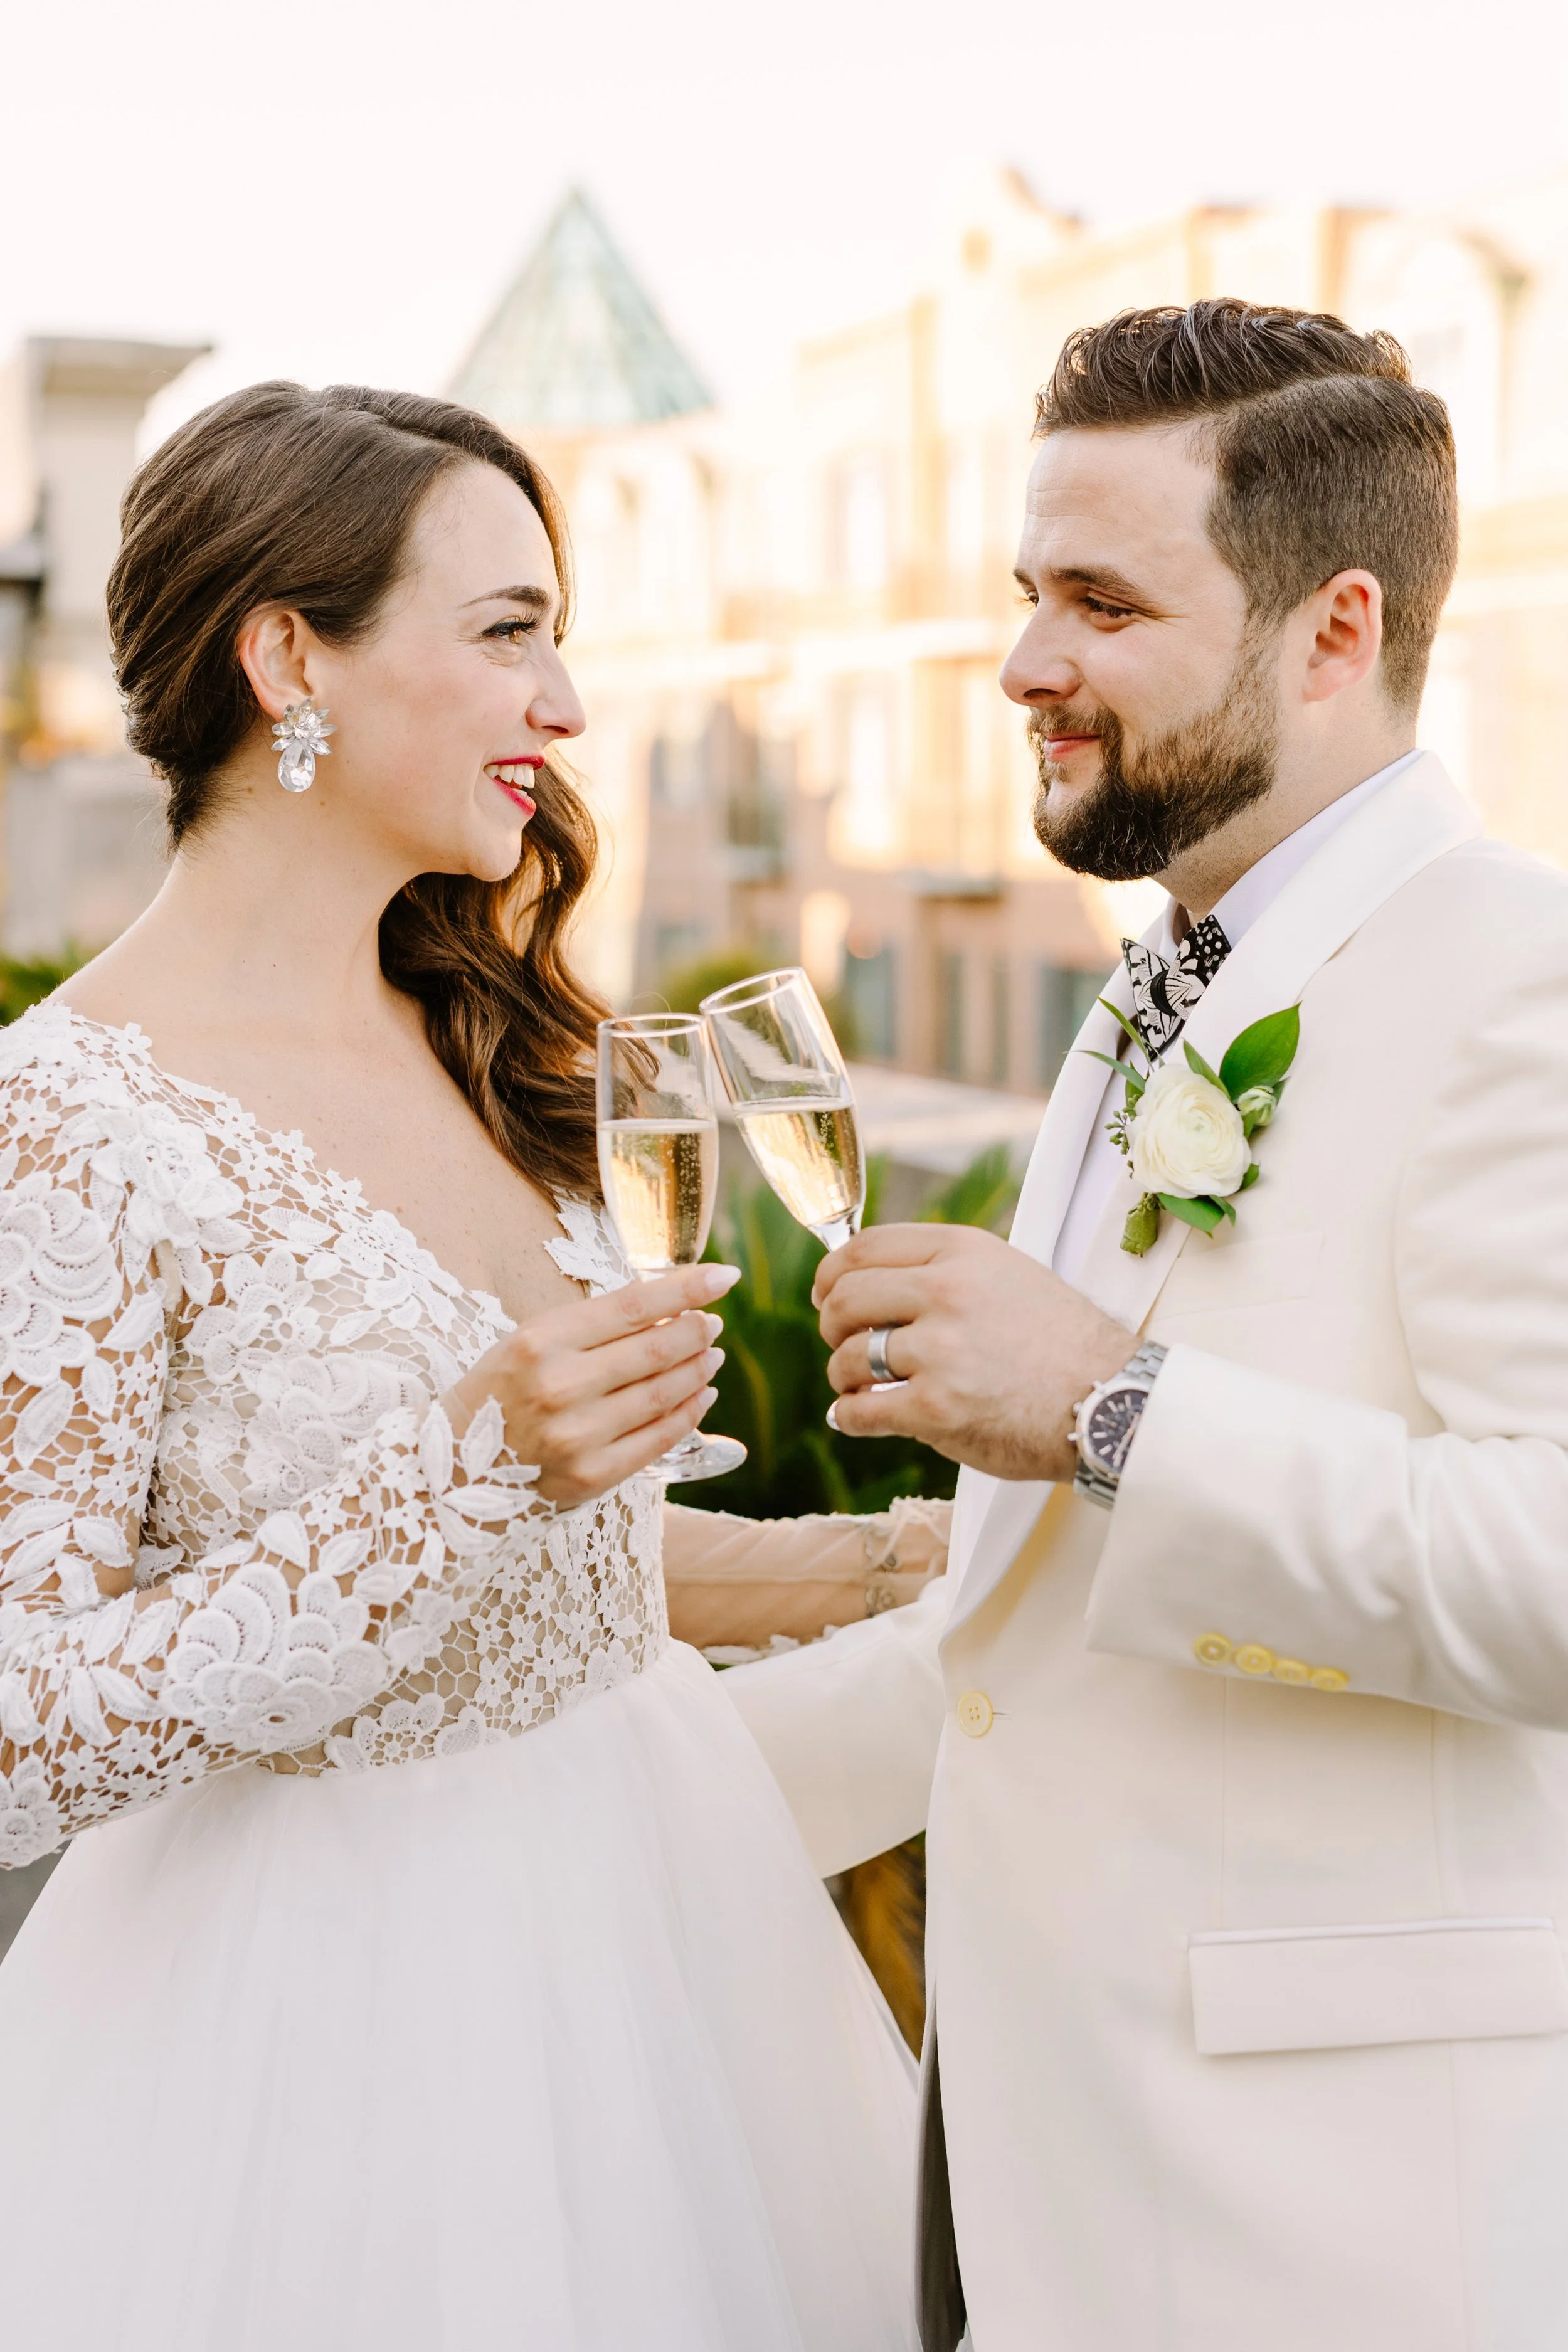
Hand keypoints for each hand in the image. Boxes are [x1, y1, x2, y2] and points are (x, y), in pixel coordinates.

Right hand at [445, 1262, 739, 1506]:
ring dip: (697, 1370)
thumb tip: (666, 1310)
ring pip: (663, 1393)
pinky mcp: (592, 1476)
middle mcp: (561, 1386)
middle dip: (697, 1331)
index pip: (632, 1306)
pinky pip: (658, 1438)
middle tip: (712, 1323)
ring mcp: (578, 1435)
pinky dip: (688, 1413)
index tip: (723, 1276)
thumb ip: (590, 1328)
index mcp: (540, 1341)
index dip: (686, 1288)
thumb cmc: (497, 1396)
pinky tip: (701, 1396)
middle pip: (656, 1350)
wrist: (451, 1473)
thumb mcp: (527, 1343)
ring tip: (710, 1355)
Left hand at [813, 1225, 1136, 1481]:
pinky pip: (859, 1410)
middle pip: (846, 1298)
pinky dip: (848, 1417)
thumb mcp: (1009, 1276)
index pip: (864, 1247)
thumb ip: (946, 1273)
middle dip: (832, 1326)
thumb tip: (873, 1283)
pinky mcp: (936, 1408)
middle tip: (843, 1345)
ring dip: (845, 1377)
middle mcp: (946, 1292)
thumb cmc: (1064, 1347)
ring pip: (848, 1357)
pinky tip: (854, 1418)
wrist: (1109, 1403)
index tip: (826, 1294)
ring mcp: (940, 1351)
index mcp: (962, 1253)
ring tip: (862, 1388)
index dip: (831, 1274)